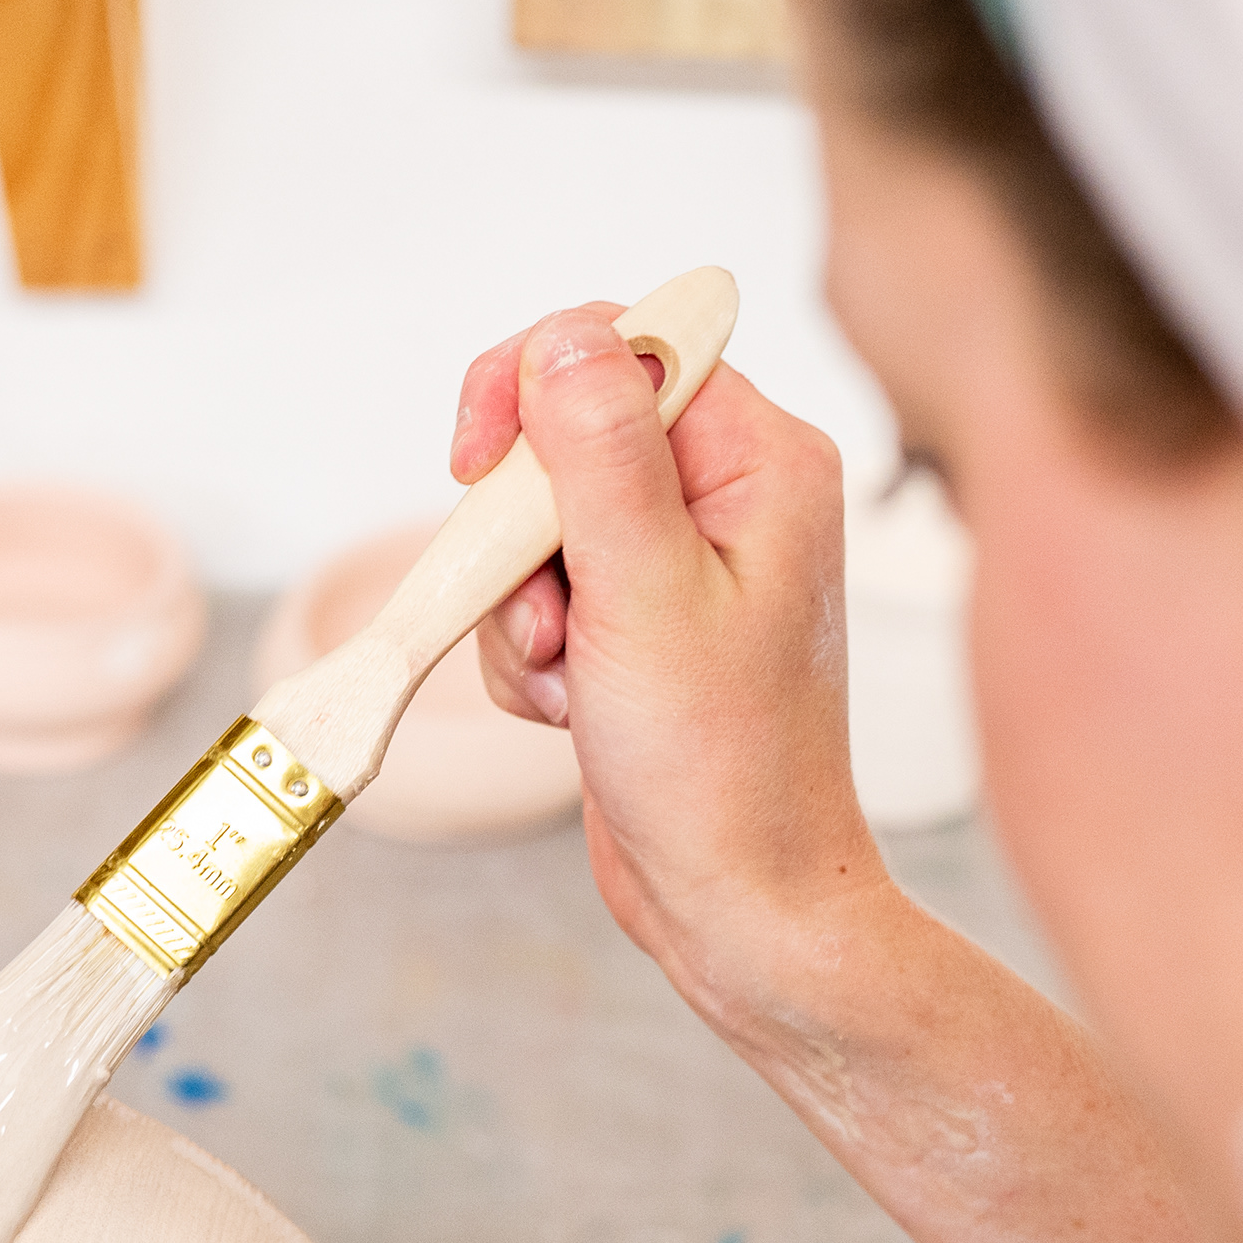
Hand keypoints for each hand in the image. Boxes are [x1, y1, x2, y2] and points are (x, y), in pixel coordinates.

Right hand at [453, 303, 882, 1013]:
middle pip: (564, 433)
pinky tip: (576, 709)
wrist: (739, 904)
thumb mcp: (647, 595)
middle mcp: (730, 495)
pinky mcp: (638, 620)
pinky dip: (533, 653)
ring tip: (573, 679)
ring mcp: (681, 560)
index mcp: (763, 460)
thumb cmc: (723, 770)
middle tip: (542, 607)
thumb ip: (601, 455)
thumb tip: (563, 338)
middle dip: (521, 528)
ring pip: (536, 523)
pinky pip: (539, 593)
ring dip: (521, 605)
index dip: (533, 389)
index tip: (479, 464)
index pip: (623, 345)